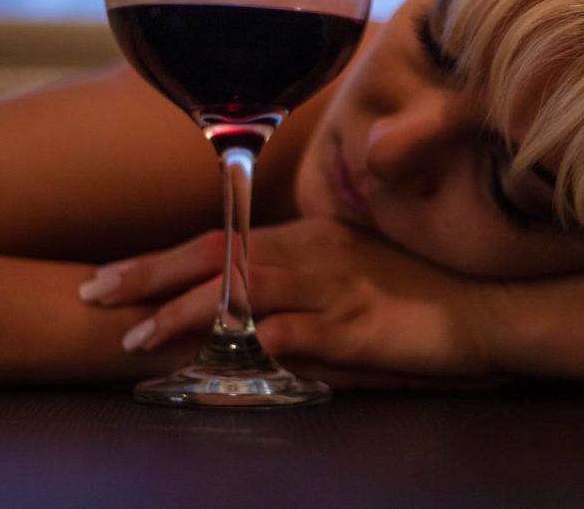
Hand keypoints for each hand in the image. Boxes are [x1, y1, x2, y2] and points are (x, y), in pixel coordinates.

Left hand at [79, 217, 501, 388]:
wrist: (486, 308)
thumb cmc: (418, 292)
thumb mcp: (352, 273)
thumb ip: (299, 281)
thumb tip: (246, 305)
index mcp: (313, 234)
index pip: (224, 240)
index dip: (165, 258)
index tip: (115, 275)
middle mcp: (319, 250)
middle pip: (221, 256)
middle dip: (153, 276)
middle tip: (97, 293)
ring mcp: (340, 286)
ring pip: (249, 289)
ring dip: (190, 312)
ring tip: (139, 335)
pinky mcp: (362, 326)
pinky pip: (304, 329)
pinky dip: (262, 337)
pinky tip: (229, 347)